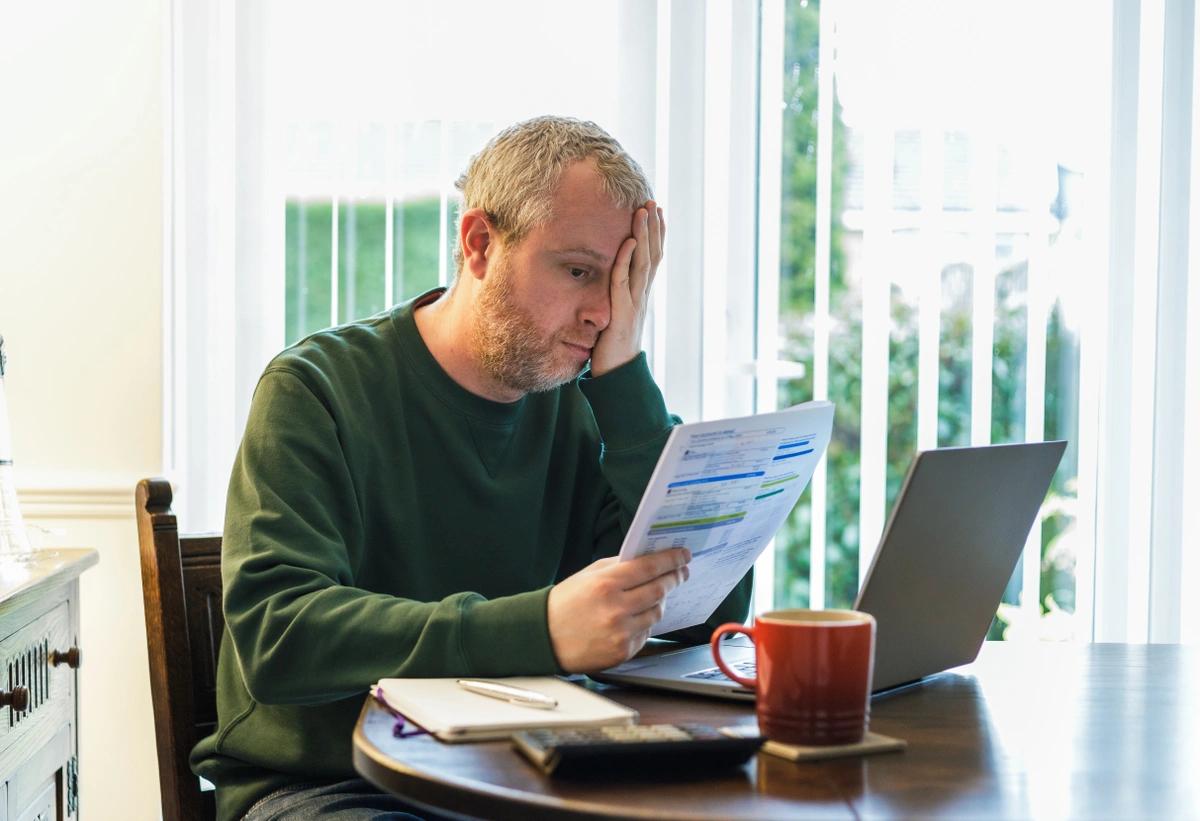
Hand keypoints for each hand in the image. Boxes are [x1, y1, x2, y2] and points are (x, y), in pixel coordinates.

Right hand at [546, 547, 689, 672]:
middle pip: (659, 590)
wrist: (544, 637)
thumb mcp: (587, 575)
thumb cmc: (565, 604)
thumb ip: (617, 566)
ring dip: (659, 601)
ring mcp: (621, 632)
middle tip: (680, 572)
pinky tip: (634, 617)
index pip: (650, 568)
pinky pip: (646, 633)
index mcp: (605, 584)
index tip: (683, 556)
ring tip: (653, 595)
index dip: (671, 560)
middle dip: (674, 578)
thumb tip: (647, 559)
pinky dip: (645, 623)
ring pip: (657, 612)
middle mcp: (616, 609)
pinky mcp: (623, 651)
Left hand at [589, 201, 664, 376]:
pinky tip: (628, 241)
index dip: (655, 236)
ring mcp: (634, 303)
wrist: (617, 376)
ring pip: (642, 263)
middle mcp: (641, 296)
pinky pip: (624, 281)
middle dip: (654, 228)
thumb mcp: (613, 317)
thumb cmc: (611, 349)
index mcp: (640, 295)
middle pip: (652, 255)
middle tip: (654, 202)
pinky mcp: (622, 312)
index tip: (655, 213)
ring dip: (644, 235)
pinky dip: (626, 259)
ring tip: (645, 210)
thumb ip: (613, 299)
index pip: (651, 260)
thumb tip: (607, 284)